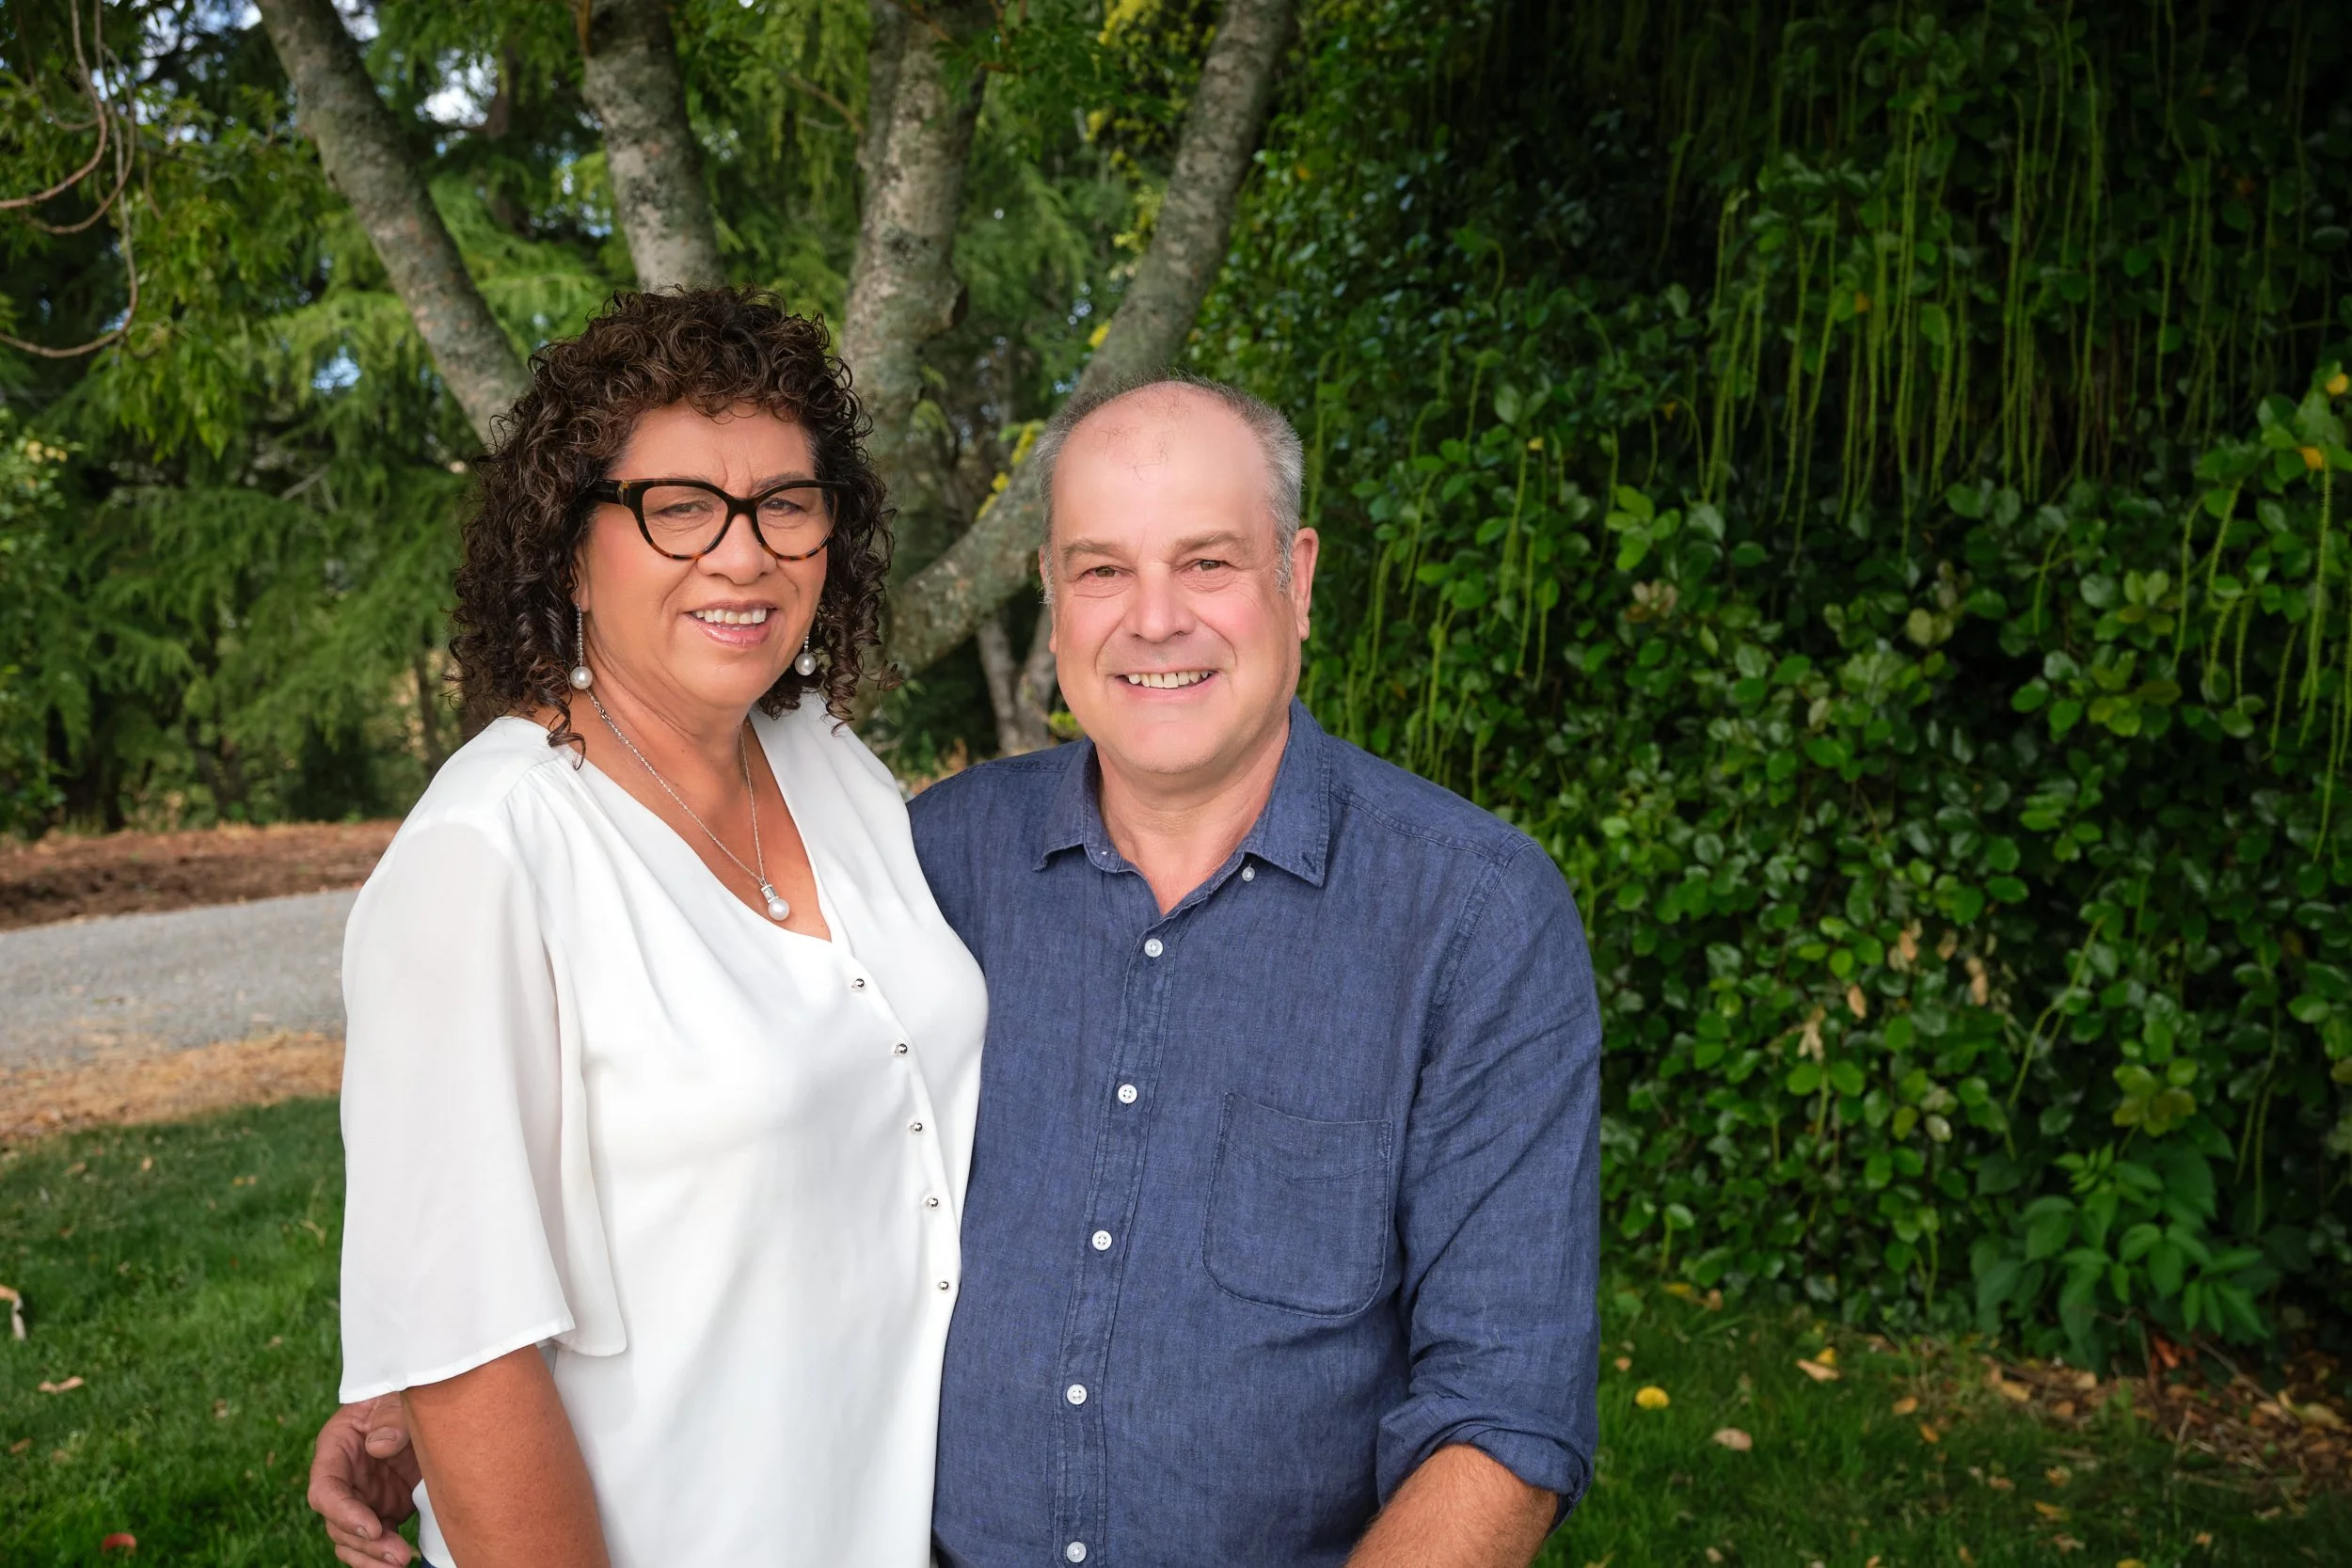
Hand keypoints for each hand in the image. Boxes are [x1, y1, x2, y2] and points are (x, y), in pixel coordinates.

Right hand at [309, 1395, 422, 1566]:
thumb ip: (390, 1417)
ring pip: (352, 1538)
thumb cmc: (403, 1394)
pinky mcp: (385, 1508)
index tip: (373, 1528)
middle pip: (338, 1522)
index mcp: (336, 1448)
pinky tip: (401, 1562)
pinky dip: (382, 1556)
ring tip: (400, 1562)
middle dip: (365, 1543)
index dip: (344, 1512)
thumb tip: (378, 1446)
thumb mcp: (396, 1396)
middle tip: (398, 1554)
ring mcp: (363, 1496)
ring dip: (372, 1556)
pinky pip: (375, 1540)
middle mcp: (344, 1478)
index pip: (325, 1489)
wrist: (429, 1400)